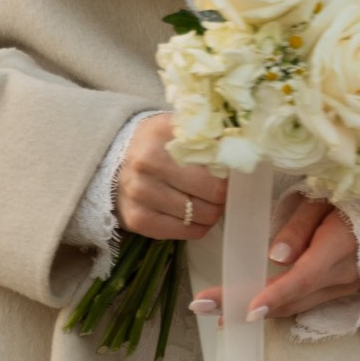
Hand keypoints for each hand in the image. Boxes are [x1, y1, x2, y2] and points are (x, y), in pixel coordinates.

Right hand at [117, 113, 225, 242]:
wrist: (116, 164)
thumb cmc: (158, 145)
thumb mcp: (179, 128)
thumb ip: (209, 134)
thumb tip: (243, 146)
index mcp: (161, 131)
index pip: (215, 155)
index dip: (229, 167)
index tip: (230, 170)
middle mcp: (147, 161)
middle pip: (213, 190)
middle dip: (223, 194)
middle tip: (221, 191)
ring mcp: (140, 192)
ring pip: (202, 214)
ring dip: (212, 212)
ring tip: (206, 202)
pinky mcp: (138, 220)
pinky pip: (187, 232)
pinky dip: (198, 226)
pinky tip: (193, 215)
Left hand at [190, 190, 359, 326]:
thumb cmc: (348, 199)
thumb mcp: (322, 198)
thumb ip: (299, 226)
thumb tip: (275, 256)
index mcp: (339, 246)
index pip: (304, 277)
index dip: (275, 295)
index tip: (246, 309)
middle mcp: (342, 275)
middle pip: (292, 298)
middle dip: (246, 305)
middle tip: (202, 306)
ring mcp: (343, 289)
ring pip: (295, 306)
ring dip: (257, 311)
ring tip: (216, 313)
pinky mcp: (339, 293)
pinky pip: (303, 303)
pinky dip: (275, 307)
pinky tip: (249, 309)